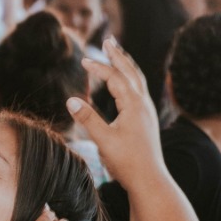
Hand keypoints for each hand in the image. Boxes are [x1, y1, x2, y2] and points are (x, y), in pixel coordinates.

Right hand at [68, 38, 167, 192]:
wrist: (150, 180)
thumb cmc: (127, 162)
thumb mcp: (104, 141)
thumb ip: (88, 119)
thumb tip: (70, 100)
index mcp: (133, 105)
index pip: (115, 78)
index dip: (100, 68)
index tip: (84, 61)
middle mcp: (143, 104)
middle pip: (131, 72)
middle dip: (119, 55)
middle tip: (109, 40)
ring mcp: (147, 112)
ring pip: (138, 80)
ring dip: (127, 65)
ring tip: (118, 54)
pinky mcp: (146, 120)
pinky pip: (139, 91)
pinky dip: (131, 80)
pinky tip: (125, 84)